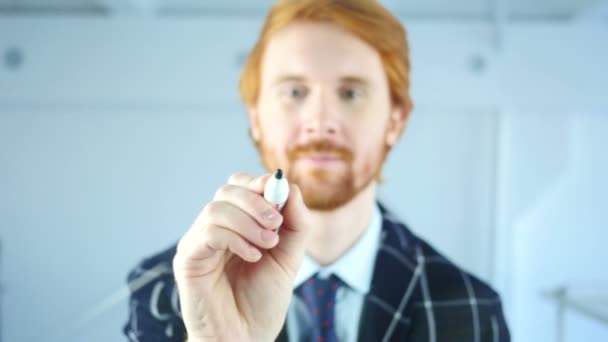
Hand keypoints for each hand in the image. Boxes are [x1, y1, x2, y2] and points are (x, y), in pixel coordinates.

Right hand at [173, 172, 309, 340]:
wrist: (246, 338)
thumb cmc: (262, 302)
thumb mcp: (289, 257)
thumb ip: (295, 223)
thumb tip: (291, 188)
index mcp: (236, 224)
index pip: (240, 186)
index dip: (258, 183)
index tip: (278, 192)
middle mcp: (214, 229)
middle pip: (227, 190)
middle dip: (256, 201)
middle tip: (276, 224)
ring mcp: (199, 242)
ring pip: (217, 208)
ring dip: (248, 221)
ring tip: (268, 243)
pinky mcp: (188, 259)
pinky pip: (208, 232)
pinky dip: (235, 238)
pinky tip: (251, 256)